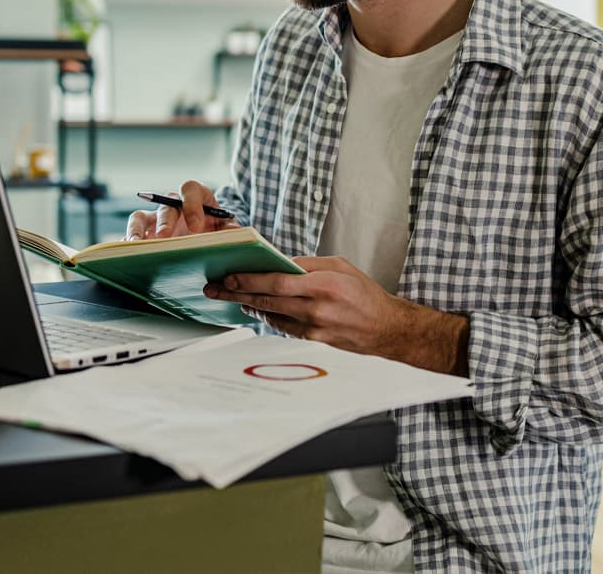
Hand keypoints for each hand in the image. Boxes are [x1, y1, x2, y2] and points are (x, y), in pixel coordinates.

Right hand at [125, 179, 238, 239]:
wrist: (209, 240)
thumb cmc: (217, 230)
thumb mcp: (228, 229)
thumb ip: (232, 230)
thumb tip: (235, 235)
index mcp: (197, 197)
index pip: (190, 189)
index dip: (192, 204)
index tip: (197, 227)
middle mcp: (173, 206)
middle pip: (165, 205)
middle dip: (165, 220)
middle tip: (165, 237)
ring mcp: (156, 220)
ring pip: (139, 217)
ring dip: (136, 230)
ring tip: (137, 245)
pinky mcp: (144, 235)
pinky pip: (130, 236)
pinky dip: (126, 245)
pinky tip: (127, 256)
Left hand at [203, 255, 469, 374]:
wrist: (387, 329)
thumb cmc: (365, 294)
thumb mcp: (340, 266)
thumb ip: (308, 265)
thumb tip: (280, 263)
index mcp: (323, 285)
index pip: (276, 281)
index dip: (249, 279)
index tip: (228, 276)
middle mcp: (316, 308)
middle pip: (267, 300)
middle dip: (237, 293)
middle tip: (215, 288)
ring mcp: (313, 328)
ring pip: (271, 314)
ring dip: (249, 304)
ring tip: (230, 296)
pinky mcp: (313, 340)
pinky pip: (283, 326)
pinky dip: (268, 315)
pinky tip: (257, 307)